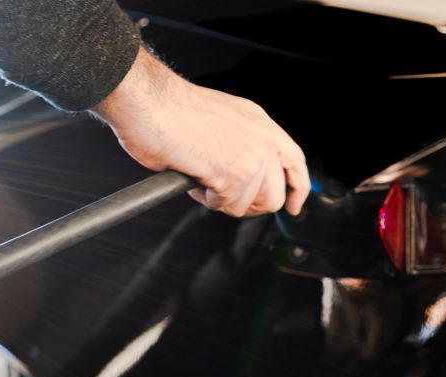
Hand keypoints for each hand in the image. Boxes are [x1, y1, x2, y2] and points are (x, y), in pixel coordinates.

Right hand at [91, 46, 308, 217]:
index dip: (297, 189)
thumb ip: (238, 145)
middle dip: (250, 205)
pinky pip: (227, 206)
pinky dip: (207, 200)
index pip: (294, 161)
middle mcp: (261, 137)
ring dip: (223, 202)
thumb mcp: (220, 122)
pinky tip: (194, 180)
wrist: (149, 102)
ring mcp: (251, 157)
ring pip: (250, 205)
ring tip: (201, 182)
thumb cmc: (168, 110)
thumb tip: (239, 175)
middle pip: (275, 195)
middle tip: (224, 198)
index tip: (293, 206)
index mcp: (259, 122)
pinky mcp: (235, 174)